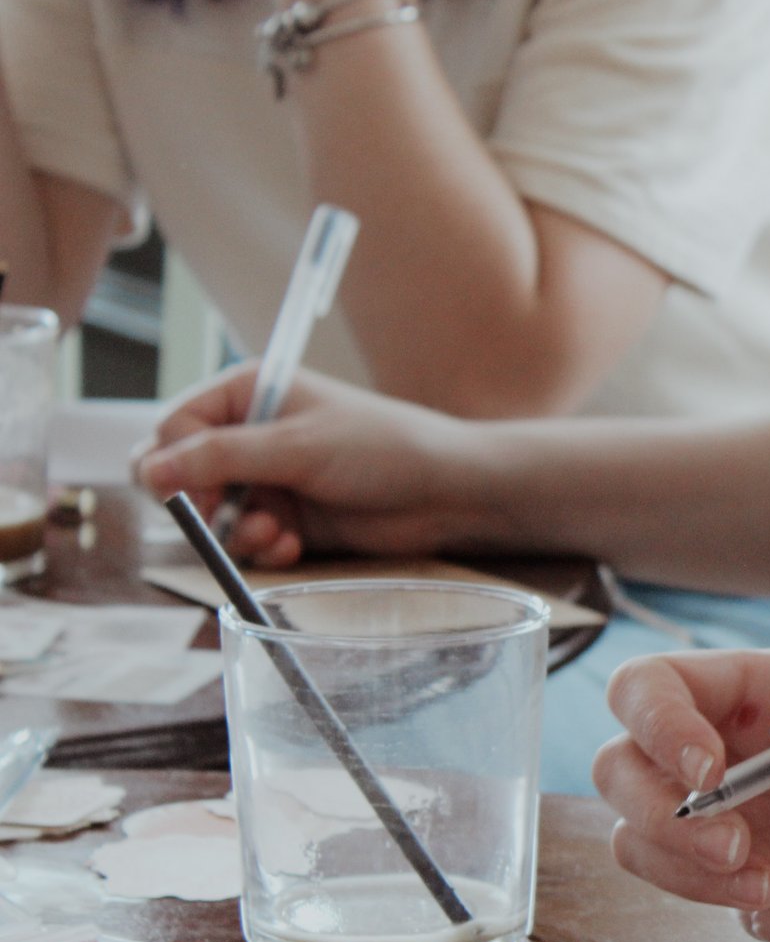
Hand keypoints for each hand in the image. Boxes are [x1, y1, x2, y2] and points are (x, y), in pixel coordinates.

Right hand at [133, 364, 489, 564]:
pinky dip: (261, 548)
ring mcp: (267, 478)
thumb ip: (222, 458)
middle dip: (199, 505)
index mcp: (245, 393)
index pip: (172, 428)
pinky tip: (291, 546)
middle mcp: (249, 433)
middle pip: (181, 475)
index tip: (195, 495)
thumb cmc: (383, 449)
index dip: (174, 465)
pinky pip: (246, 539)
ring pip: (211, 514)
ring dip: (234, 532)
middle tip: (223, 521)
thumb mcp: (298, 447)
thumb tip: (148, 472)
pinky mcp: (287, 517)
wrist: (448, 493)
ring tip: (275, 535)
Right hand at [595, 652, 769, 941]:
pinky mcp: (766, 890)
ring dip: (696, 882)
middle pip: (623, 772)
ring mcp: (741, 827)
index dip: (656, 725)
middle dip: (659, 817)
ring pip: (648, 851)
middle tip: (735, 848)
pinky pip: (745, 919)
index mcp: (762, 695)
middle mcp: (732, 756)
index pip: (653, 687)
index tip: (707, 771)